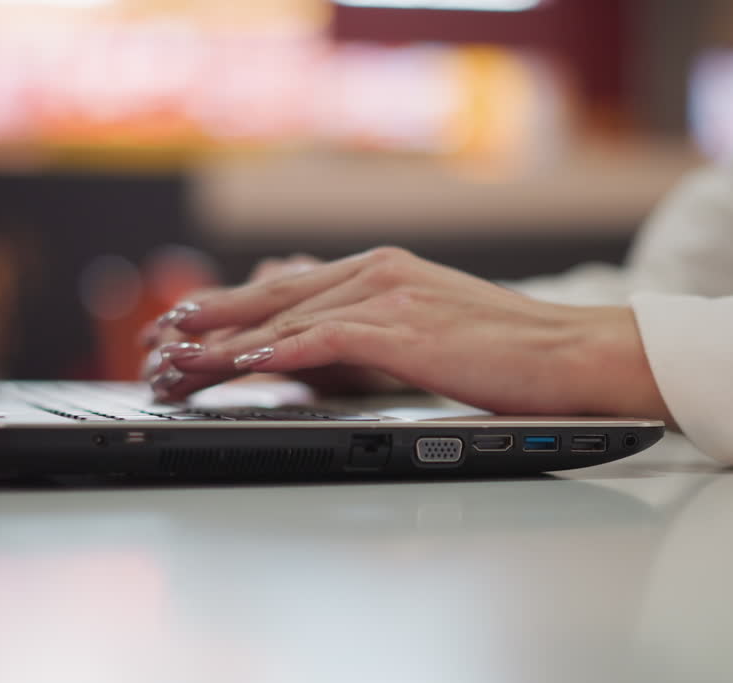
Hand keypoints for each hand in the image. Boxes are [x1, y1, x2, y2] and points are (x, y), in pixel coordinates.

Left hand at [148, 247, 671, 420]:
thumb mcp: (422, 331)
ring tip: (181, 360)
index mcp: (380, 271)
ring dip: (231, 343)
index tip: (183, 328)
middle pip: (275, 298)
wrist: (573, 353)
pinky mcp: (410, 328)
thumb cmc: (504, 353)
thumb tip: (309, 351)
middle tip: (159, 343)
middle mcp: (379, 273)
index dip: (229, 309)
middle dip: (210, 323)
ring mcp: (393, 296)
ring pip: (292, 317)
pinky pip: (333, 337)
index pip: (287, 290)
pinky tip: (251, 361)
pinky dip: (288, 348)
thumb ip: (365, 332)